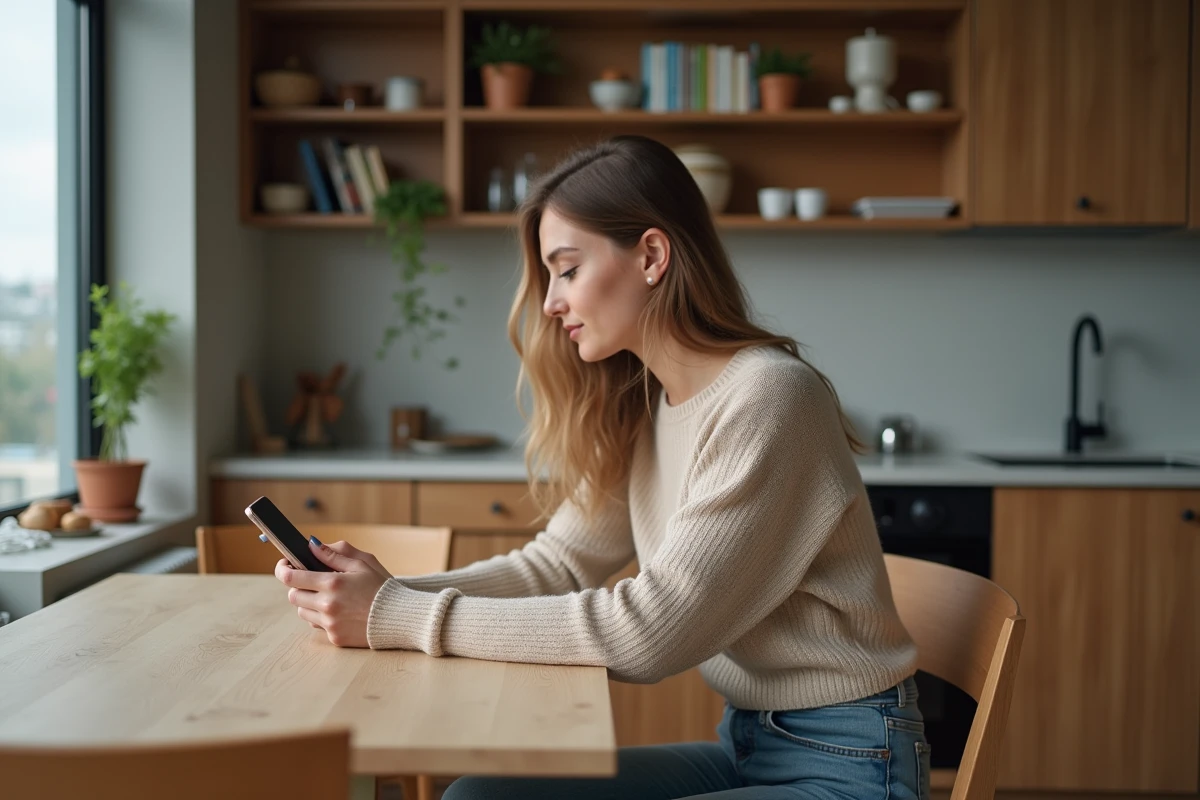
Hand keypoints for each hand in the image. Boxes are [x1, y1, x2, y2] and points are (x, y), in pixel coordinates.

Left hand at [274, 538, 388, 647]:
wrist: (400, 617)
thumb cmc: (383, 587)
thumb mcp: (363, 563)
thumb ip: (335, 553)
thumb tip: (312, 545)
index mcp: (332, 583)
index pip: (291, 577)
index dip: (283, 569)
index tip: (284, 564)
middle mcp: (327, 605)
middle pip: (293, 596)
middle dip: (298, 586)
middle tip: (310, 581)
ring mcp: (330, 623)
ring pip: (302, 611)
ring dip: (308, 602)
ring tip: (327, 597)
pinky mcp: (335, 638)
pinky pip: (316, 625)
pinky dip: (322, 617)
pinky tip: (338, 611)